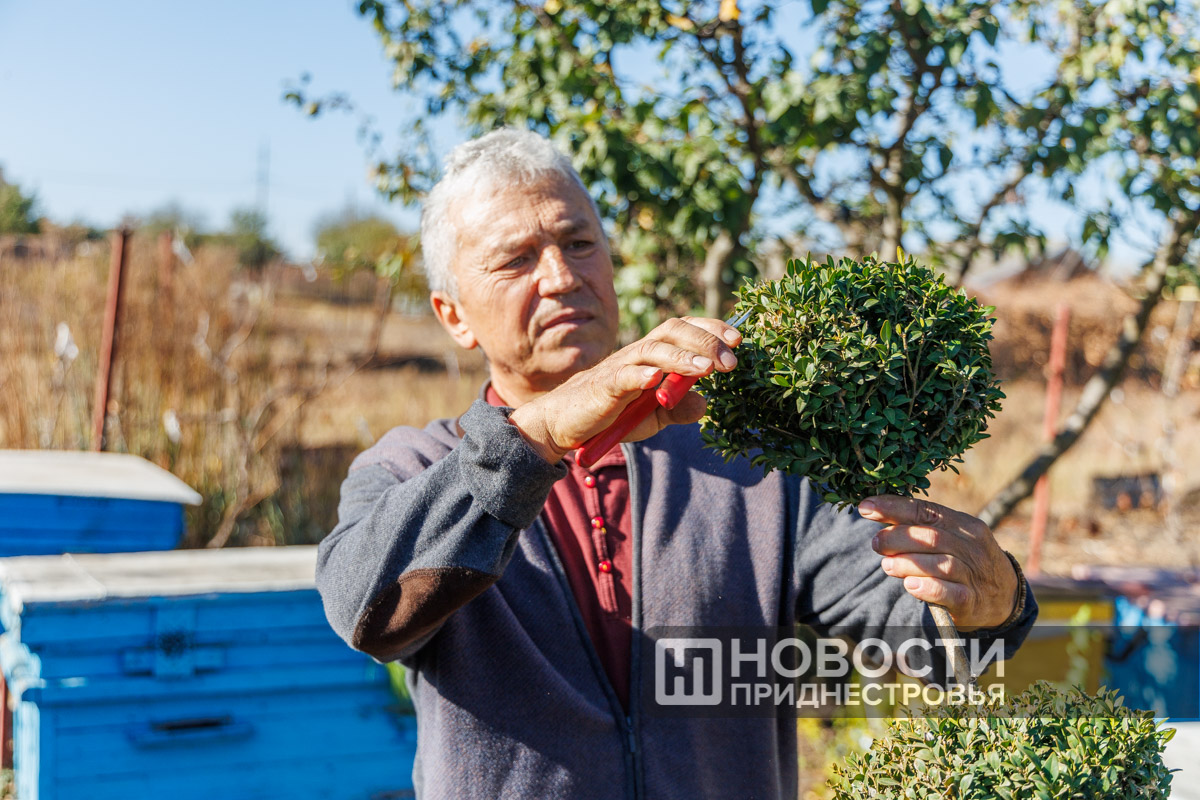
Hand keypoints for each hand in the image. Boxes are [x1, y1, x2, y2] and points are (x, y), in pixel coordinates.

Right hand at [508, 316, 741, 462]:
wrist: (565, 422)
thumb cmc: (610, 412)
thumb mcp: (653, 415)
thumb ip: (679, 407)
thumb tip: (705, 403)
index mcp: (653, 355)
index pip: (685, 330)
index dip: (712, 329)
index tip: (739, 339)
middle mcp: (638, 354)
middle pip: (672, 331)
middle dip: (705, 341)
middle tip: (732, 361)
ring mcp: (619, 368)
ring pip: (651, 350)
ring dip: (681, 358)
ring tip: (707, 369)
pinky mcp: (603, 388)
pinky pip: (622, 377)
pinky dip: (640, 376)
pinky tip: (657, 380)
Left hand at [859, 495, 1018, 630]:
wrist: (1005, 597)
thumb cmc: (965, 562)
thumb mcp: (951, 538)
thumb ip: (920, 527)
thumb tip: (877, 511)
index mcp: (965, 525)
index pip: (926, 510)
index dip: (893, 507)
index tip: (866, 507)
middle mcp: (972, 547)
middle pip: (931, 536)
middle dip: (897, 538)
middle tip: (877, 544)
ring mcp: (974, 574)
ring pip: (939, 564)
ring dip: (907, 563)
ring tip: (887, 566)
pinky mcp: (971, 601)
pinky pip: (949, 593)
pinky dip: (927, 588)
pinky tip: (910, 585)